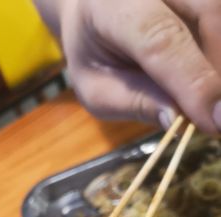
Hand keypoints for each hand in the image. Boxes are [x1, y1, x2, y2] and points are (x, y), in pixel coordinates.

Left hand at [45, 0, 220, 131]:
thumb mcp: (97, 89)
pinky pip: (219, 17)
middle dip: (214, 71)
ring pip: (218, 12)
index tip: (214, 121)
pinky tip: (208, 78)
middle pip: (206, 12)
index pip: (159, 39)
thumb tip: (177, 120)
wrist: (93, 10)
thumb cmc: (94, 54)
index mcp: (113, 5)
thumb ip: (134, 101)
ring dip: (218, 63)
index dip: (192, 80)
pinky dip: (217, 52)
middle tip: (215, 117)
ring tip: (209, 100)